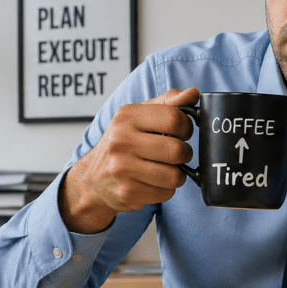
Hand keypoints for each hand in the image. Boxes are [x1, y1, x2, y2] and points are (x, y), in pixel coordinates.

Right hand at [60, 88, 200, 233]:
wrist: (93, 177)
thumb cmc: (124, 142)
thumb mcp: (141, 116)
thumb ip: (169, 102)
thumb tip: (193, 94)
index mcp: (127, 116)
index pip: (174, 119)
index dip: (186, 127)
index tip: (181, 133)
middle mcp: (121, 141)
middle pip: (177, 150)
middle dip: (185, 154)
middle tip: (177, 154)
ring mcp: (122, 168)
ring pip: (175, 176)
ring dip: (177, 174)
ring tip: (165, 169)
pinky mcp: (127, 192)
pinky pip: (166, 193)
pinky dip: (165, 189)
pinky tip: (152, 182)